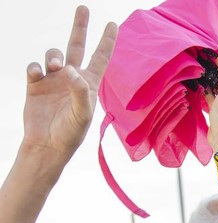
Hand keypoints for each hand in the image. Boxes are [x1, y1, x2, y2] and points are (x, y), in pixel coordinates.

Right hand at [22, 6, 116, 159]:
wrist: (47, 144)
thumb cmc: (70, 133)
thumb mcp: (81, 114)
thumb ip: (80, 92)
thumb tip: (71, 70)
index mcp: (89, 84)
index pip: (101, 57)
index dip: (107, 41)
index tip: (113, 24)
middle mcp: (72, 78)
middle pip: (77, 46)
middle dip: (80, 27)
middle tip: (83, 8)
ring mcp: (53, 80)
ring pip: (53, 54)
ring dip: (53, 55)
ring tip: (56, 66)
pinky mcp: (35, 84)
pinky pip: (34, 66)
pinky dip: (35, 66)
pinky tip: (37, 74)